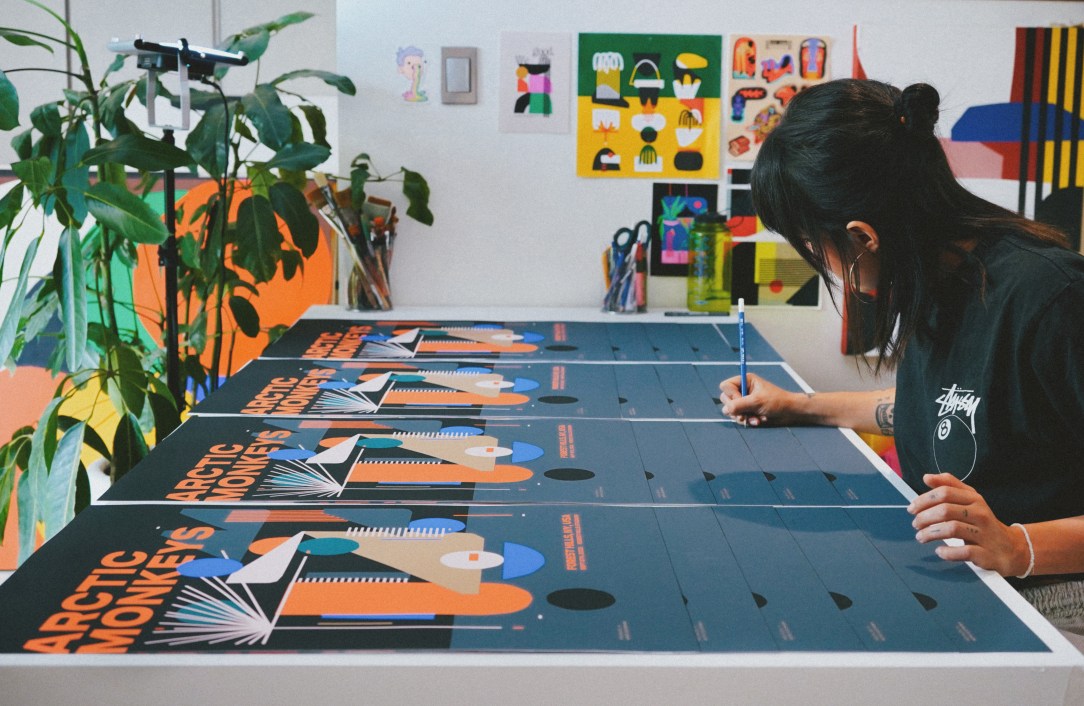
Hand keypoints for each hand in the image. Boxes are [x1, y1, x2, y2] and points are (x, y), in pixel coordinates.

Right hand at [719, 372, 801, 426]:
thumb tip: (725, 410)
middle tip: (744, 416)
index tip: (741, 402)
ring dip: (743, 417)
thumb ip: (739, 405)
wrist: (790, 411)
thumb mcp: (757, 402)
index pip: (726, 386)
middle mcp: (743, 389)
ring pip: (732, 410)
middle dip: (736, 409)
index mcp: (745, 380)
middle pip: (726, 399)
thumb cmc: (776, 401)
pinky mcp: (748, 410)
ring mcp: (745, 401)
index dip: (731, 395)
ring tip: (756, 419)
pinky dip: (748, 420)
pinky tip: (758, 421)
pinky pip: (739, 417)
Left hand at [908, 473, 1027, 576]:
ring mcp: (984, 534)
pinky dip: (948, 552)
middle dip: (924, 517)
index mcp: (974, 499)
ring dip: (931, 533)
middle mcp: (980, 514)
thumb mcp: (970, 500)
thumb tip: (927, 477)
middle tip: (915, 524)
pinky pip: (964, 551)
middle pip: (946, 510)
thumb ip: (949, 486)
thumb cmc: (983, 522)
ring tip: (921, 537)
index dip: (924, 499)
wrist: (1011, 548)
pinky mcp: (986, 553)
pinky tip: (939, 551)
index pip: (945, 492)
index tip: (912, 508)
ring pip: (952, 528)